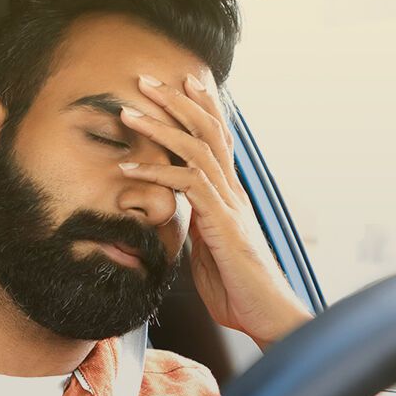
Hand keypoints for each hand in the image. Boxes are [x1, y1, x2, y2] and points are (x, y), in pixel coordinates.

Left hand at [118, 73, 306, 346]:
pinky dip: (157, 172)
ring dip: (160, 126)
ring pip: (197, 149)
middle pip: (208, 130)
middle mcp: (233, 191)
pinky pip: (189, 185)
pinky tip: (129, 167)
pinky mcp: (223, 223)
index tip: (179, 82)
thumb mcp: (209, 251)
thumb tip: (179, 215)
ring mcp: (230, 204)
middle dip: (176, 101)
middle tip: (145, 79)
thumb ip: (197, 226)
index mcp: (230, 195)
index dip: (201, 107)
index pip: (218, 138)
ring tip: (129, 110)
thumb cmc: (238, 290)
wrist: (266, 316)